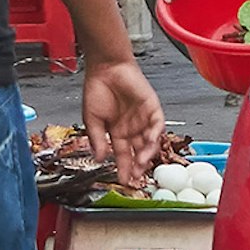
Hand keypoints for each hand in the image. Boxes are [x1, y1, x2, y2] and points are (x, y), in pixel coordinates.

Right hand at [82, 58, 165, 188]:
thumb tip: (99, 158)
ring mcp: (143, 118)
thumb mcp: (92, 120)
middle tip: (136, 177)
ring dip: (147, 153)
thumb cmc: (97, 90)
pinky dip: (155, 134)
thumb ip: (97, 139)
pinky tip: (150, 143)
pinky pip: (157, 124)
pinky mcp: (152, 107)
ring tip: (141, 163)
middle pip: (138, 152)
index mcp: (117, 132)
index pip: (123, 155)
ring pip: (149, 141)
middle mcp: (132, 128)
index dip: (124, 169)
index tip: (124, 182)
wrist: (105, 67)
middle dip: (138, 166)